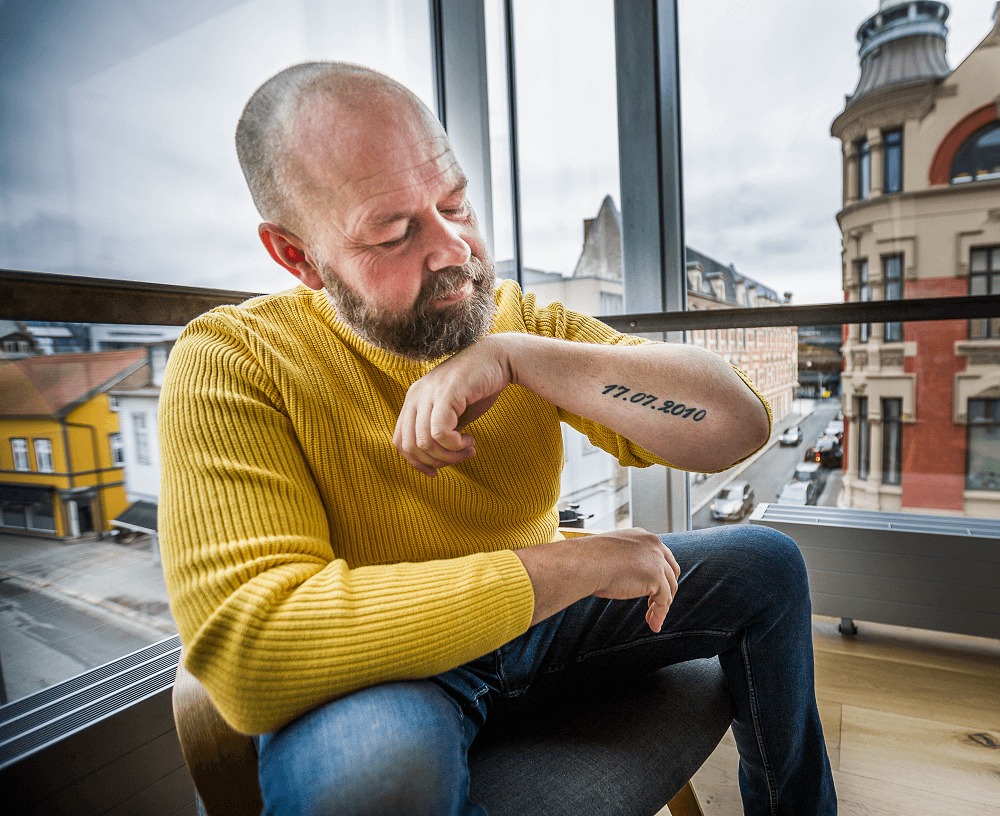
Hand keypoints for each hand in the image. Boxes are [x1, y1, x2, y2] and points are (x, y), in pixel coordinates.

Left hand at [393, 336, 512, 475]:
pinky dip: (454, 445)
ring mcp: (428, 393)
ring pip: (424, 443)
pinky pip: (439, 433)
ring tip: (468, 449)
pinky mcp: (445, 394)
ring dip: (449, 455)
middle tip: (460, 458)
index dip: (416, 462)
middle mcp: (415, 395)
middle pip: (410, 446)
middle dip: (435, 462)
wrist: (499, 358)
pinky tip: (470, 440)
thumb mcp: (452, 414)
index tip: (437, 472)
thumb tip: (432, 459)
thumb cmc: (478, 387)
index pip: (400, 441)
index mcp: (413, 400)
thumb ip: (438, 431)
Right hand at [582, 528, 681, 632]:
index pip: (660, 556)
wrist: (585, 563)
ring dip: (662, 605)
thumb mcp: (611, 555)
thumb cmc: (588, 561)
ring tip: (652, 619)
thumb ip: (625, 562)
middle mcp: (653, 544)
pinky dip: (660, 615)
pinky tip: (653, 624)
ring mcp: (657, 560)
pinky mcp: (657, 576)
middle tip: (654, 605)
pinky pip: (664, 601)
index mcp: (642, 536)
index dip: (659, 575)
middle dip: (666, 589)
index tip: (652, 590)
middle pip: (671, 570)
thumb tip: (626, 580)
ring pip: (670, 587)